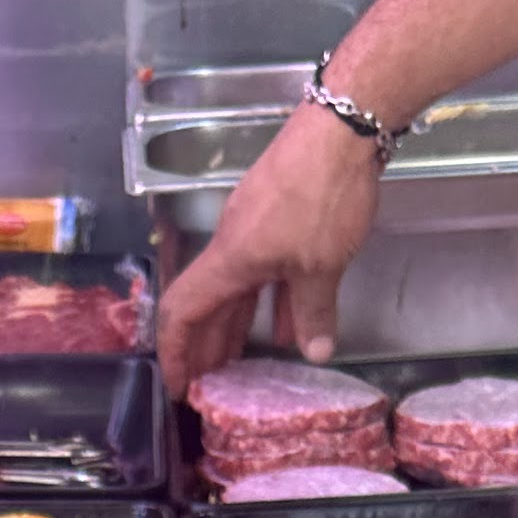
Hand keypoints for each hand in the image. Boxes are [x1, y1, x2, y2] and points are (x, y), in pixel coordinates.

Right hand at [155, 104, 384, 393]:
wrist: (342, 129)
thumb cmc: (321, 197)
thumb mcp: (321, 266)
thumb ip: (315, 312)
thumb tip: (315, 353)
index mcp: (229, 260)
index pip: (182, 312)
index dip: (175, 353)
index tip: (178, 387)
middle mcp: (233, 246)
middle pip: (208, 305)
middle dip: (206, 349)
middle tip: (209, 388)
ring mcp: (255, 230)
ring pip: (239, 290)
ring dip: (239, 328)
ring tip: (241, 366)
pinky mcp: (280, 218)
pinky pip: (266, 272)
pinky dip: (272, 301)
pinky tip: (289, 326)